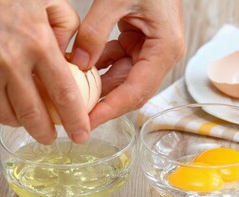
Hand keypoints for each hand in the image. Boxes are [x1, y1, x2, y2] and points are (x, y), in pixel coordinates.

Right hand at [0, 0, 89, 143]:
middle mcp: (11, 62)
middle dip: (45, 134)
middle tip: (51, 139)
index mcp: (38, 43)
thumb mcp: (47, 0)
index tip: (81, 135)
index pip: (63, 94)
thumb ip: (67, 27)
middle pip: (33, 115)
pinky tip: (9, 98)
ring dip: (22, 124)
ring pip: (6, 115)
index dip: (75, 120)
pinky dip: (1, 106)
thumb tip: (72, 55)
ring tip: (31, 122)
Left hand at [71, 0, 184, 128]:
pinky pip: (117, 63)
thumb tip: (78, 64)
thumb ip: (95, 31)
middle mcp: (161, 56)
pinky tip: (80, 68)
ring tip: (74, 93)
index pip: (137, 91)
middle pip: (130, 91)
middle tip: (76, 116)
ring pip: (122, 79)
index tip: (88, 122)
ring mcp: (150, 51)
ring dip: (98, 86)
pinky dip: (99, 66)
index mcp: (165, 49)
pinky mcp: (139, 44)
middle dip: (104, 103)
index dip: (112, 110)